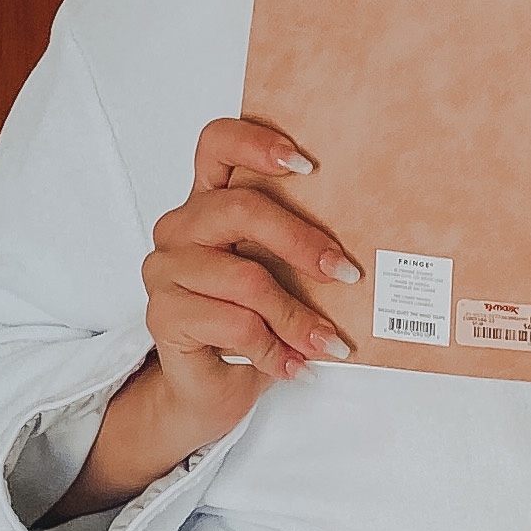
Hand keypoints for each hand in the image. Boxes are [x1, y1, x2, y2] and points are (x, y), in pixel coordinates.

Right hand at [54, 120, 360, 515]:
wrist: (211, 388)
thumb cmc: (254, 322)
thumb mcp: (282, 276)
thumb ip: (300, 247)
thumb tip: (368, 239)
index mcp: (210, 201)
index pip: (218, 143)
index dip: (257, 143)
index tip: (307, 164)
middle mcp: (181, 226)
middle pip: (241, 209)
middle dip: (303, 242)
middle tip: (346, 273)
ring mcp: (165, 269)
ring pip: (245, 279)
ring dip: (298, 317)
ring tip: (329, 342)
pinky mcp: (162, 314)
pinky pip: (234, 324)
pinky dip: (275, 349)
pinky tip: (294, 365)